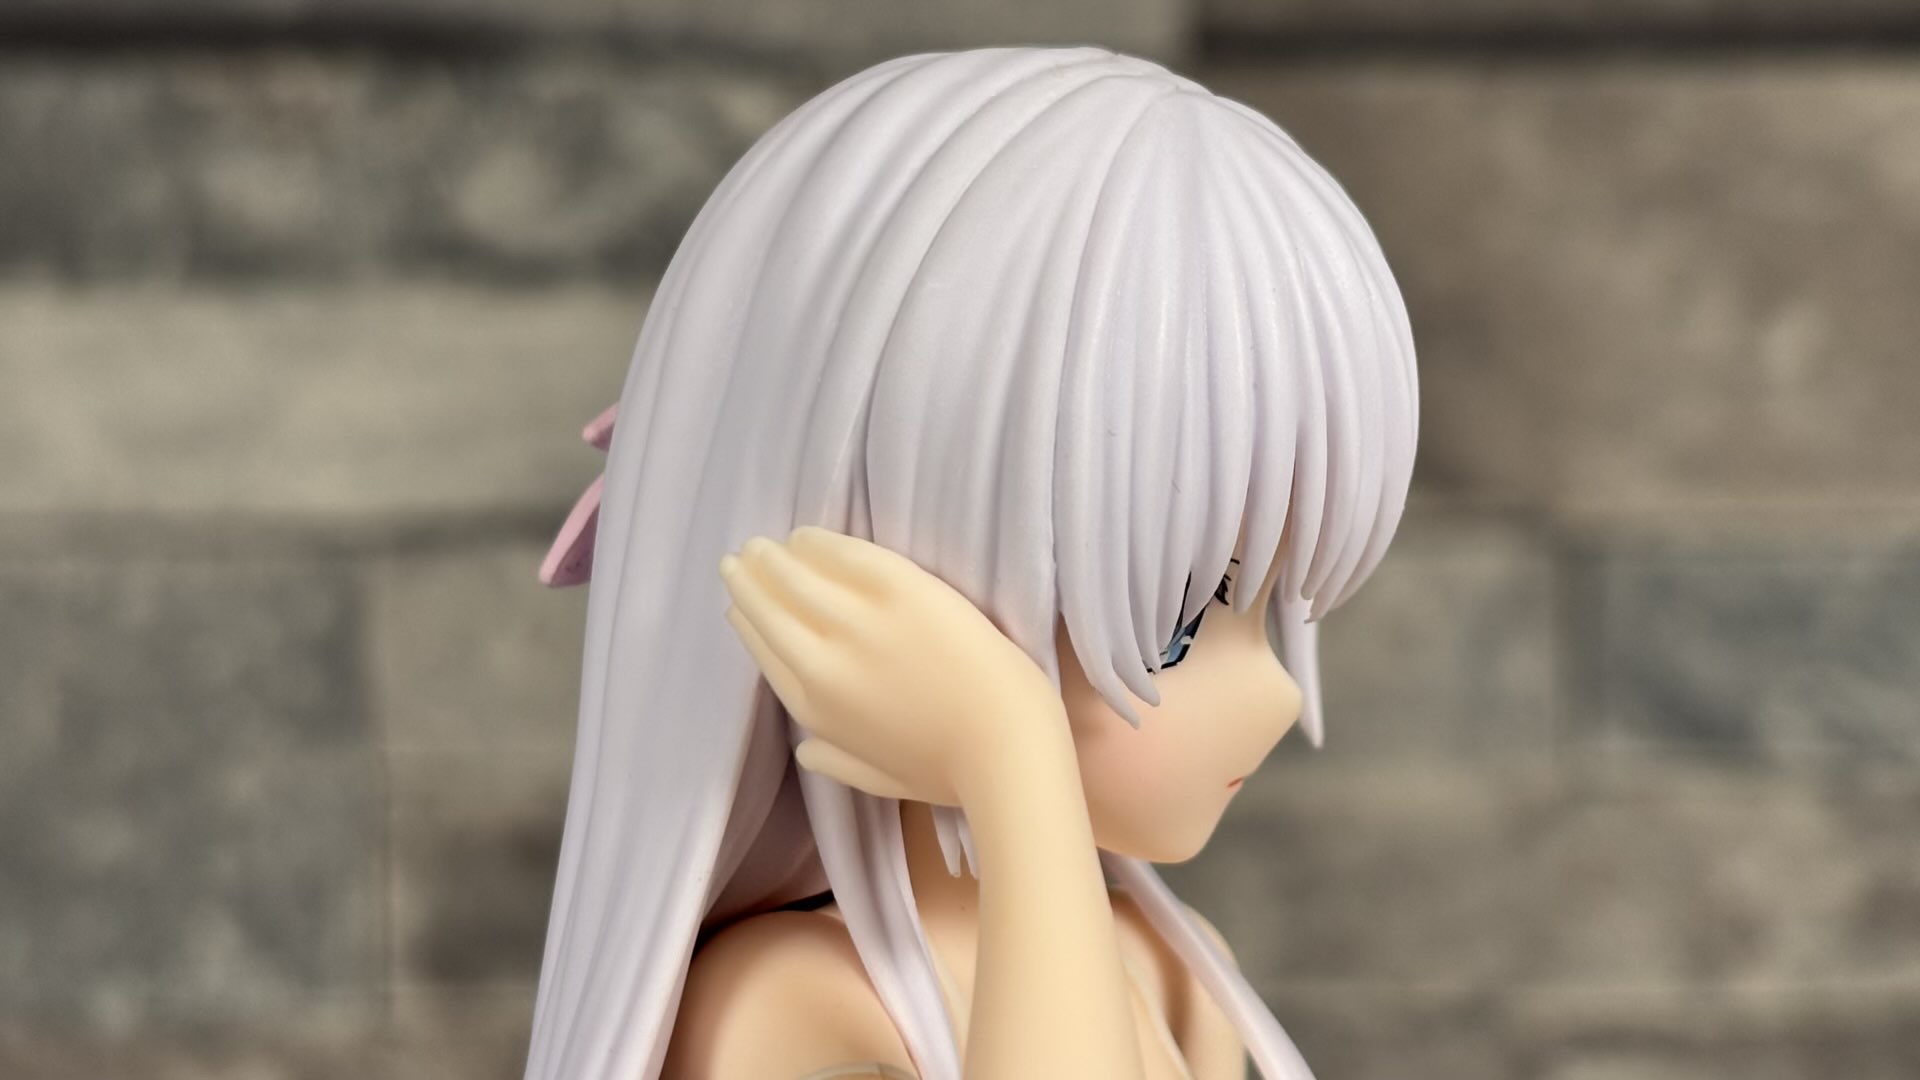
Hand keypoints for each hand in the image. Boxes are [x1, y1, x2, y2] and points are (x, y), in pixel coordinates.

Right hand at [718, 527, 1064, 805]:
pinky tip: (809, 536)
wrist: (1004, 746)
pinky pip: (845, 555)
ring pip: (797, 576)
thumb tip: (804, 750)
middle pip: (770, 608)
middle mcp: (823, 661)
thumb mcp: (878, 779)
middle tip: (742, 558)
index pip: (765, 651)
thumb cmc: (949, 771)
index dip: (748, 621)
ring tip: (769, 543)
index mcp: (814, 707)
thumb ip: (834, 761)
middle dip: (750, 580)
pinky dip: (820, 543)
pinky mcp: (900, 589)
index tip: (739, 604)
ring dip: (776, 556)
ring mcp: (859, 622)